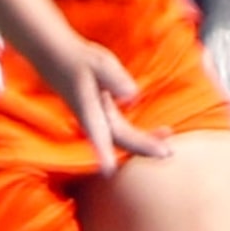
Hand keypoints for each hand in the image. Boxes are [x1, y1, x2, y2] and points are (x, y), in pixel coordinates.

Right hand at [49, 35, 170, 175]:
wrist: (61, 60)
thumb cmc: (79, 60)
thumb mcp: (98, 64)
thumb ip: (115, 78)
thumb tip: (132, 95)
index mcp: (88, 109)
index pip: (97, 133)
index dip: (102, 151)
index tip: (107, 170)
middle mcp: (93, 119)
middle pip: (120, 140)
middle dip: (142, 148)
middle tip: (167, 152)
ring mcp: (100, 120)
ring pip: (125, 139)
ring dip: (145, 144)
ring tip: (169, 149)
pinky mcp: (106, 117)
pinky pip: (127, 132)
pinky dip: (143, 136)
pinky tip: (163, 132)